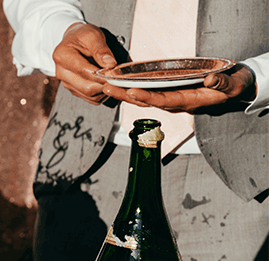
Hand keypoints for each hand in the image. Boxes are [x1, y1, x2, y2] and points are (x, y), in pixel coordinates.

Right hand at [52, 22, 117, 104]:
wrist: (74, 40)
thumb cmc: (82, 36)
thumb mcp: (93, 35)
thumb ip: (101, 49)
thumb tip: (110, 64)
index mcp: (62, 56)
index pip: (85, 71)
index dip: (102, 74)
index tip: (115, 72)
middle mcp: (62, 72)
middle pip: (87, 88)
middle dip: (105, 84)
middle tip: (118, 78)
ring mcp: (67, 83)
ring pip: (90, 96)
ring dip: (105, 90)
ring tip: (113, 79)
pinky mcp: (74, 89)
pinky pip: (90, 98)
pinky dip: (102, 93)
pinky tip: (107, 83)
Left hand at [103, 64, 256, 112]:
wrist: (234, 89)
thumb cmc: (234, 87)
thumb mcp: (234, 85)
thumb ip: (223, 84)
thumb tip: (210, 80)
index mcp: (190, 101)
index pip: (165, 100)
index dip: (148, 97)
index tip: (132, 91)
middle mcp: (176, 102)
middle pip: (146, 101)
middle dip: (125, 95)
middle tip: (106, 87)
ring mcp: (171, 99)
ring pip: (143, 98)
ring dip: (123, 92)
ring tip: (106, 84)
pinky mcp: (169, 93)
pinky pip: (147, 92)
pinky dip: (132, 88)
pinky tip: (118, 83)